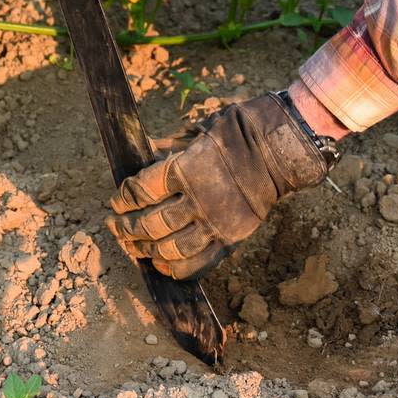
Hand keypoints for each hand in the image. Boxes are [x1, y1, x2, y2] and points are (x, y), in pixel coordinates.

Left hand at [107, 93, 336, 279]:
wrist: (282, 150)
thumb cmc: (240, 132)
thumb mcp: (200, 129)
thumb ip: (170, 146)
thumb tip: (144, 150)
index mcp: (186, 169)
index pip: (141, 191)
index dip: (124, 198)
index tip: (117, 200)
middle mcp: (198, 200)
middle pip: (150, 224)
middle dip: (126, 228)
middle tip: (114, 226)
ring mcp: (215, 223)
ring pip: (170, 248)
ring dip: (145, 250)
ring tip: (133, 246)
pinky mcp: (230, 239)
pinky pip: (198, 264)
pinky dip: (175, 268)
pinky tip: (161, 264)